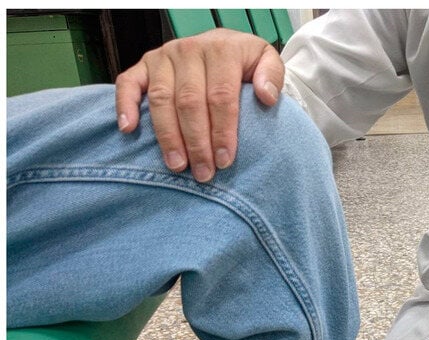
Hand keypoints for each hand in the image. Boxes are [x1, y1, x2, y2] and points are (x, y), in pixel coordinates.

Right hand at [115, 29, 283, 180]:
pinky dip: (125, 105)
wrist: (223, 46)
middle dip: (197, 143)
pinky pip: (127, 83)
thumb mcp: (265, 61)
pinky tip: (129, 129)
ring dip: (168, 137)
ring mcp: (163, 57)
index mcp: (221, 49)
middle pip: (190, 102)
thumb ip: (272, 74)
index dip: (222, 132)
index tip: (224, 161)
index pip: (221, 96)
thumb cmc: (244, 64)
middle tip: (203, 173)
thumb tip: (266, 96)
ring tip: (178, 166)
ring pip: (161, 100)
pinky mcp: (143, 65)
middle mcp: (188, 50)